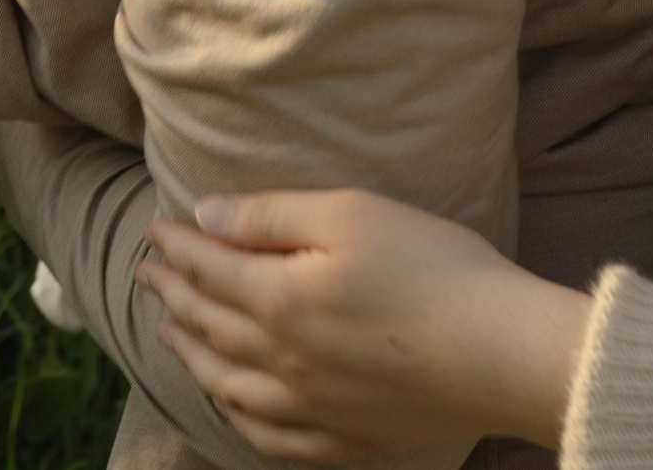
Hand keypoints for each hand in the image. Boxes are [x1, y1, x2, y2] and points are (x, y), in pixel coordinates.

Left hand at [138, 189, 591, 462]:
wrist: (504, 353)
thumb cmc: (435, 268)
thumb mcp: (351, 213)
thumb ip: (270, 214)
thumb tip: (204, 217)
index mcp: (278, 298)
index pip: (208, 266)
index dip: (177, 245)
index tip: (154, 229)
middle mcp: (281, 359)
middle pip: (209, 324)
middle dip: (173, 294)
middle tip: (148, 275)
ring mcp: (311, 406)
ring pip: (226, 385)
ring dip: (190, 355)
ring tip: (169, 334)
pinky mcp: (346, 436)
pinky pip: (271, 438)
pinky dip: (239, 419)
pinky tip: (231, 405)